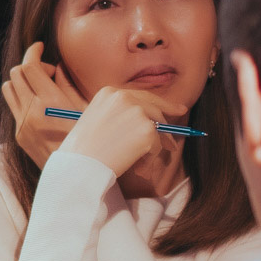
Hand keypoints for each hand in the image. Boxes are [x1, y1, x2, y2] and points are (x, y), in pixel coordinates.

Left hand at [2, 42, 88, 168]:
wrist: (80, 176)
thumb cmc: (93, 141)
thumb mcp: (88, 110)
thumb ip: (69, 85)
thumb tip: (58, 66)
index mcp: (50, 103)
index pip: (30, 66)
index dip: (33, 51)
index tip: (40, 46)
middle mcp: (31, 113)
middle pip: (16, 73)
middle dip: (31, 66)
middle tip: (48, 73)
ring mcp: (22, 125)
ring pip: (9, 88)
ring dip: (22, 81)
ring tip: (40, 87)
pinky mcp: (19, 136)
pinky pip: (13, 107)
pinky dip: (21, 98)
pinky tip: (39, 105)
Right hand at [58, 86, 187, 177]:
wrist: (80, 164)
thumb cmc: (83, 149)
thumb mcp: (96, 120)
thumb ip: (118, 115)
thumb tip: (147, 121)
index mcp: (109, 92)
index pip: (141, 95)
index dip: (161, 103)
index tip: (176, 109)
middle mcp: (124, 97)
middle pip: (156, 107)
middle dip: (169, 120)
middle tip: (180, 132)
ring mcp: (138, 112)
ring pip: (158, 129)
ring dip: (155, 147)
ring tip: (142, 163)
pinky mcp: (147, 130)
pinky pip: (157, 146)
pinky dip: (150, 159)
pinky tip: (137, 168)